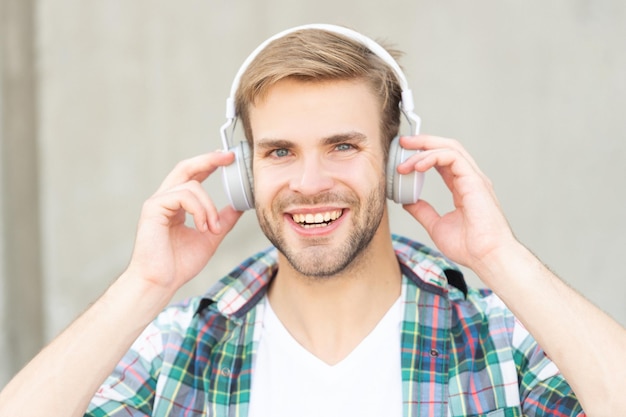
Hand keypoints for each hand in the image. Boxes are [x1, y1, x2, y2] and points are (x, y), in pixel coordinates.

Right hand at [126, 150, 242, 292]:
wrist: (161, 282)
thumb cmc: (179, 264)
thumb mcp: (210, 237)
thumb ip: (223, 220)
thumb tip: (239, 206)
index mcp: (176, 205)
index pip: (193, 176)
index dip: (209, 164)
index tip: (229, 159)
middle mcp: (165, 200)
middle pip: (185, 167)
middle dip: (208, 159)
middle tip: (229, 157)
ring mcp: (157, 203)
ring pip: (191, 186)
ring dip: (209, 207)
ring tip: (213, 228)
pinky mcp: (153, 208)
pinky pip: (183, 196)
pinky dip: (199, 210)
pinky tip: (203, 227)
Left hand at [398, 135, 516, 270]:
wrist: (487, 257)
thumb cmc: (470, 247)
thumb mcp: (437, 226)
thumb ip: (424, 211)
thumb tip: (408, 202)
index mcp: (463, 188)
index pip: (443, 161)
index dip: (424, 153)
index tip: (404, 155)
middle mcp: (470, 179)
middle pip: (447, 148)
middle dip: (424, 142)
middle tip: (403, 142)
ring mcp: (474, 178)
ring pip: (450, 148)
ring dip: (424, 149)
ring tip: (405, 160)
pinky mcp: (475, 181)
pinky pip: (452, 157)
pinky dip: (432, 157)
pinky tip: (418, 166)